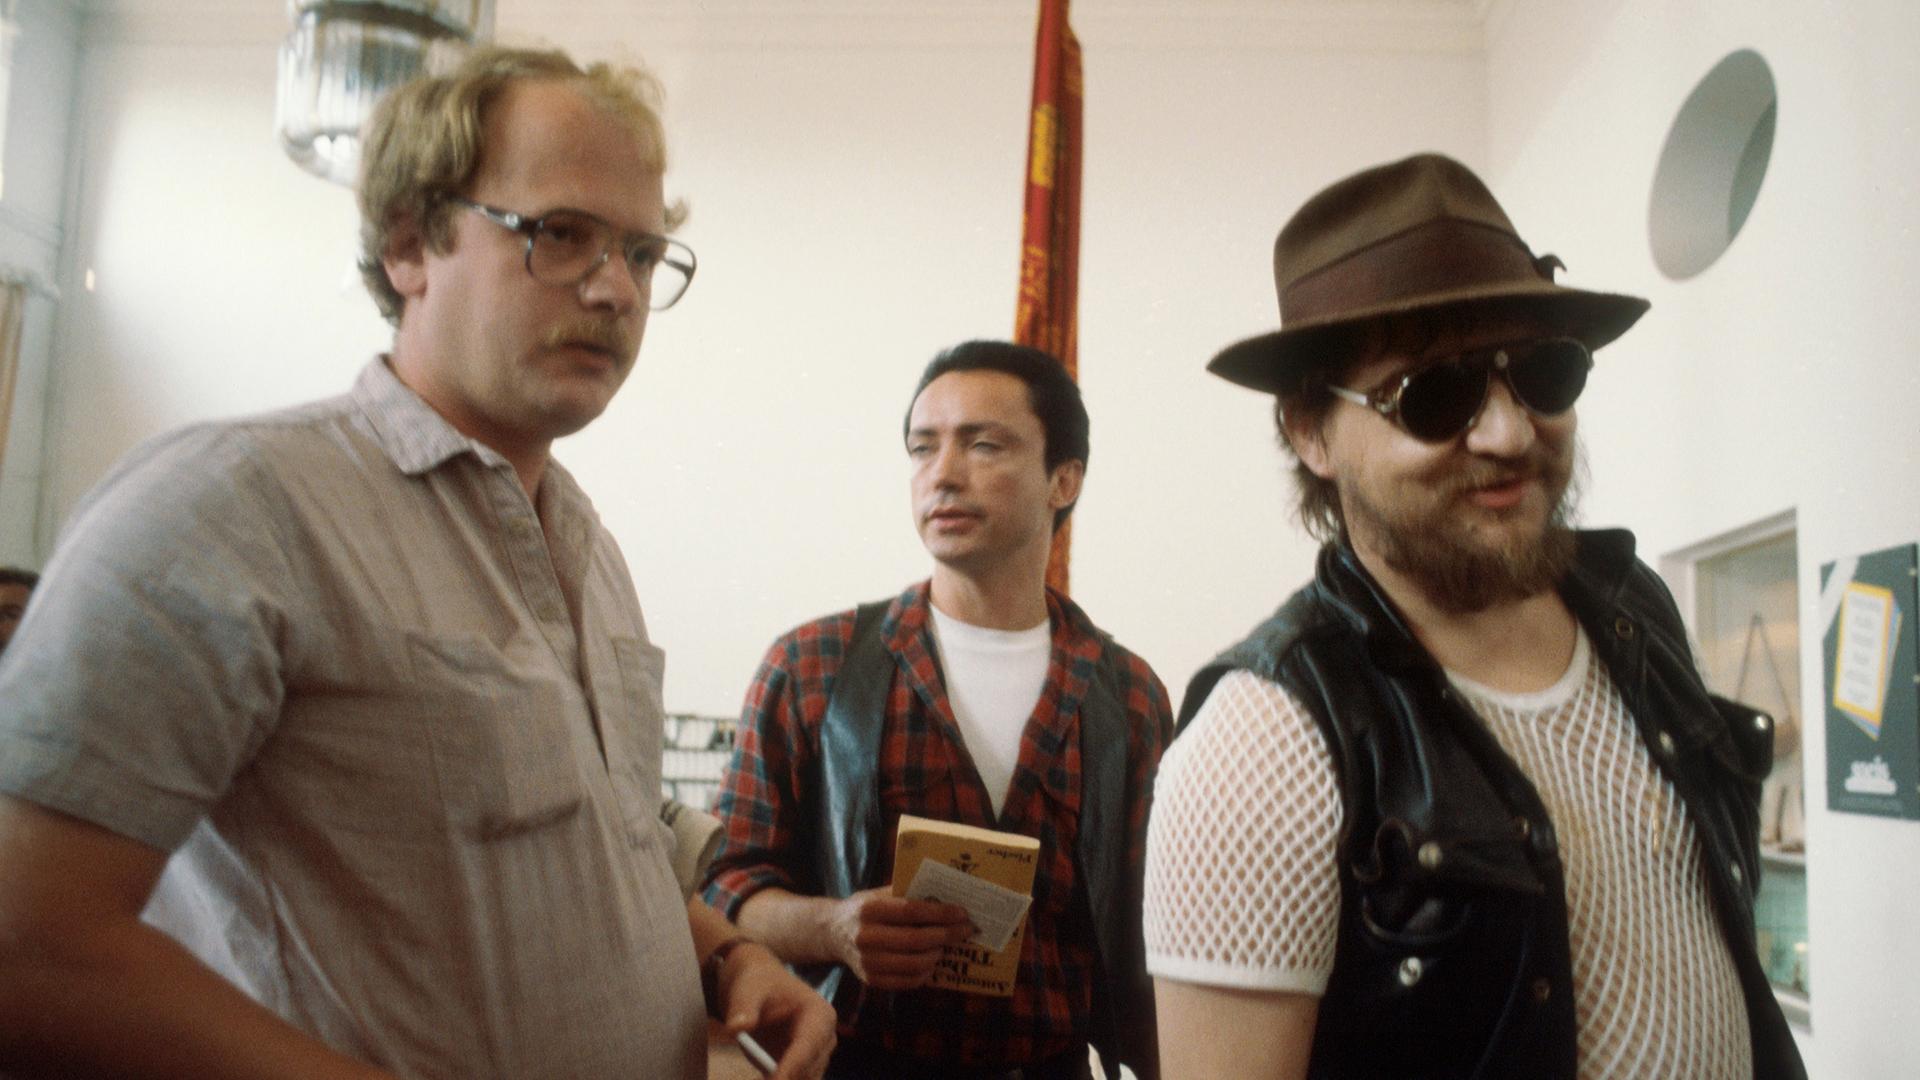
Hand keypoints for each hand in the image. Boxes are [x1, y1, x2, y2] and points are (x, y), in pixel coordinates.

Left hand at [715, 942, 836, 1079]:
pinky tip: (760, 1078)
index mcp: (819, 1014)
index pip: (808, 1045)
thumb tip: (735, 1028)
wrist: (757, 987)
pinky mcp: (800, 1067)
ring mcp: (814, 1054)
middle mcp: (824, 1038)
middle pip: (811, 1070)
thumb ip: (742, 1009)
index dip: (792, 1067)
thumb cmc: (757, 983)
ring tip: (759, 1076)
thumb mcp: (747, 990)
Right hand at [827, 886, 971, 990]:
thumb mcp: (879, 894)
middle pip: (916, 940)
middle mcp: (866, 937)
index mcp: (869, 910)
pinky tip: (931, 960)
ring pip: (915, 964)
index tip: (962, 913)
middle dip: (947, 935)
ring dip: (938, 954)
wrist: (832, 933)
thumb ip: (906, 894)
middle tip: (966, 930)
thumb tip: (946, 896)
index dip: (940, 914)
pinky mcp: (871, 980)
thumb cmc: (864, 909)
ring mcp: (867, 962)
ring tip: (946, 945)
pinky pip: (908, 981)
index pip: (911, 912)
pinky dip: (926, 972)